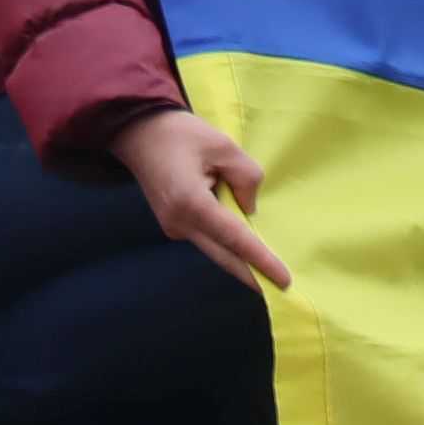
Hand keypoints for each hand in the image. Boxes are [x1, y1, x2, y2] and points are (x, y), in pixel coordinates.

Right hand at [110, 108, 290, 291]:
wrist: (140, 133)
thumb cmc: (182, 134)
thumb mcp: (223, 145)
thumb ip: (245, 177)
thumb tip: (249, 209)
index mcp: (191, 204)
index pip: (234, 239)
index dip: (261, 260)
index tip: (283, 280)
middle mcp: (180, 223)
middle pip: (223, 256)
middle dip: (252, 274)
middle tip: (280, 291)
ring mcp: (173, 228)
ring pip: (214, 249)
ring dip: (240, 259)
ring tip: (268, 271)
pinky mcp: (173, 225)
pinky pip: (207, 239)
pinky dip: (227, 244)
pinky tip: (245, 246)